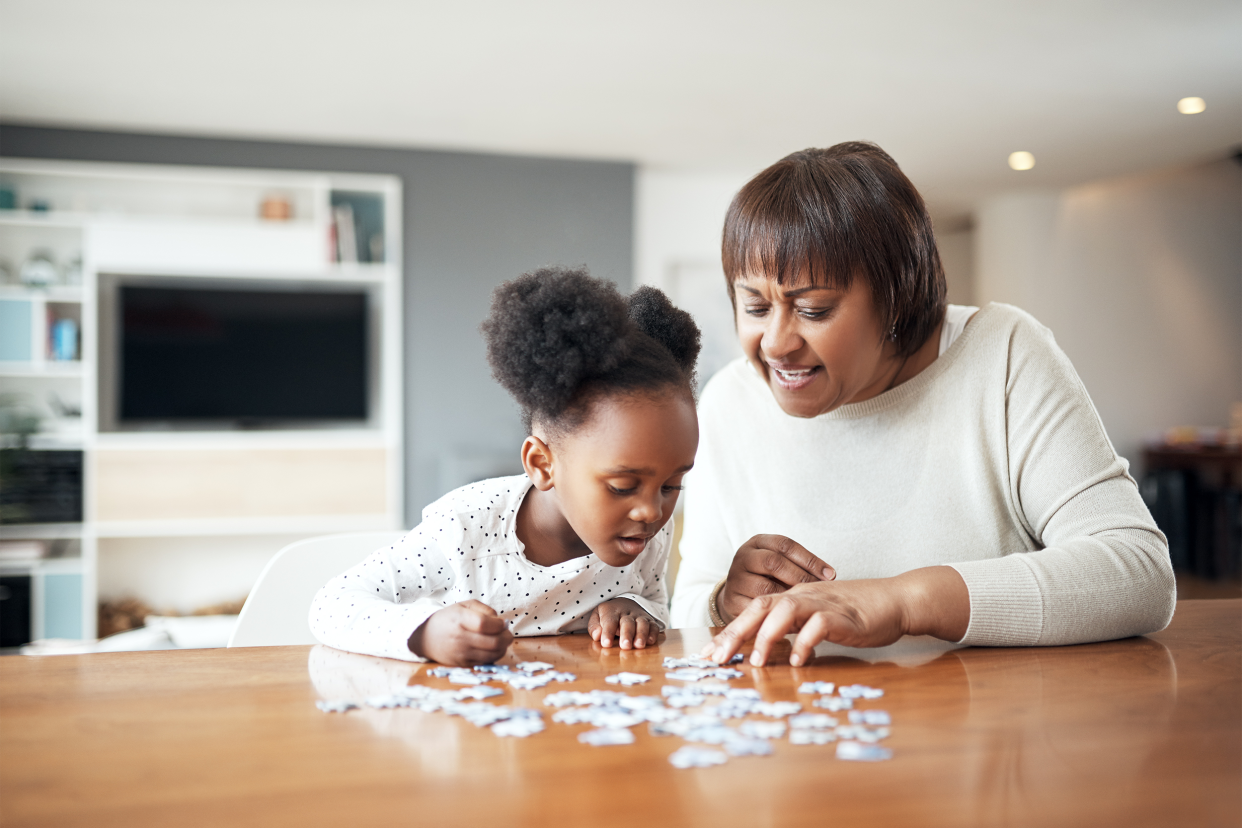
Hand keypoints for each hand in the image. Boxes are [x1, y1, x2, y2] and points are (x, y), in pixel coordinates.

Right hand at [408, 600, 513, 665]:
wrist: (426, 637)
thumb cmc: (449, 619)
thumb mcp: (464, 605)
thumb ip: (484, 609)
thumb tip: (501, 622)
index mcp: (459, 619)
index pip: (484, 624)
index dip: (499, 624)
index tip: (502, 623)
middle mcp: (459, 638)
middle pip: (493, 642)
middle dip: (507, 638)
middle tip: (508, 634)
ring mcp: (461, 653)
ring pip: (492, 655)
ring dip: (503, 648)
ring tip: (501, 641)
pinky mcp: (462, 664)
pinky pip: (485, 662)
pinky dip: (494, 656)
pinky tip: (491, 648)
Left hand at [588, 598, 659, 649]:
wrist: (626, 602)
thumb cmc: (609, 614)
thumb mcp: (597, 616)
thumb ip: (594, 626)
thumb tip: (597, 636)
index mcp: (611, 611)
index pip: (609, 621)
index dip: (608, 632)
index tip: (606, 644)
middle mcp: (626, 613)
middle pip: (627, 622)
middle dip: (626, 634)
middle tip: (625, 646)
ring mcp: (639, 616)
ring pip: (642, 623)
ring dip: (641, 634)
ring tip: (638, 645)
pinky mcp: (649, 621)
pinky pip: (653, 626)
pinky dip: (653, 633)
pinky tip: (650, 641)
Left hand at [702, 566, 970, 665]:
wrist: (896, 600)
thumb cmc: (858, 614)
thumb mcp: (819, 620)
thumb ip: (796, 630)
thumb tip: (770, 652)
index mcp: (795, 597)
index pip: (755, 610)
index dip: (731, 631)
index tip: (710, 654)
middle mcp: (804, 596)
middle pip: (760, 607)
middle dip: (735, 632)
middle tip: (717, 658)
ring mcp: (823, 603)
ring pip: (785, 610)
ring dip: (766, 635)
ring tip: (755, 661)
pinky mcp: (844, 615)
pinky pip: (819, 625)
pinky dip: (805, 642)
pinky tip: (798, 660)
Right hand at [717, 534, 835, 623]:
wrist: (738, 594)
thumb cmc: (767, 577)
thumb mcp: (780, 563)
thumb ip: (799, 565)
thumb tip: (830, 575)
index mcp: (757, 543)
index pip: (785, 545)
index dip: (809, 559)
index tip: (830, 574)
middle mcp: (743, 557)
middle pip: (773, 562)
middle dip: (800, 576)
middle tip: (819, 590)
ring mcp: (736, 579)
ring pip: (765, 586)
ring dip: (789, 596)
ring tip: (807, 604)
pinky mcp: (732, 601)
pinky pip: (757, 607)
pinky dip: (776, 612)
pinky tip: (792, 618)